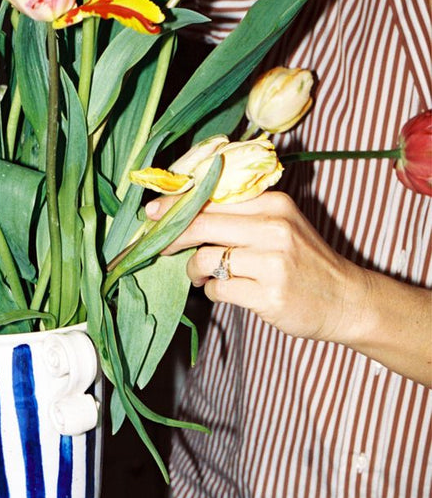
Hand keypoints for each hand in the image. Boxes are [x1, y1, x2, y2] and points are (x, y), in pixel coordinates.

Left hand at [146, 191, 365, 342]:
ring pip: (205, 258)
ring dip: (194, 271)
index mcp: (273, 204)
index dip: (176, 205)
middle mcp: (273, 228)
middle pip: (201, 224)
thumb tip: (184, 214)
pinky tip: (224, 290)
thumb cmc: (305, 262)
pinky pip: (218, 289)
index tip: (152, 212)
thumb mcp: (282, 225)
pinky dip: (212, 291)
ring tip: (203, 275)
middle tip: (161, 248)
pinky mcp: (269, 295)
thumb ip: (241, 216)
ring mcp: (272, 263)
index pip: (213, 197)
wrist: (345, 299)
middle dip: (172, 237)